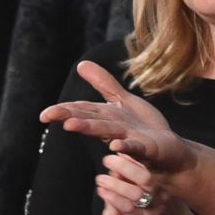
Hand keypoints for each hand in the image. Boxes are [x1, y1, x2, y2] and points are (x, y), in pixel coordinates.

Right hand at [41, 61, 194, 174]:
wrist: (170, 150)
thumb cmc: (144, 127)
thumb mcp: (123, 100)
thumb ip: (103, 84)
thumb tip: (81, 64)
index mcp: (107, 116)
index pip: (82, 110)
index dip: (63, 111)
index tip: (44, 114)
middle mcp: (114, 128)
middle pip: (90, 120)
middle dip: (70, 117)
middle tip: (49, 116)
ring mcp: (129, 139)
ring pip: (107, 131)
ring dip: (90, 128)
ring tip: (72, 125)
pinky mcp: (146, 149)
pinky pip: (135, 147)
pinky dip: (126, 146)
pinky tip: (116, 145)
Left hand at [96, 153, 210, 214]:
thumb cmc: (166, 207)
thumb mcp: (160, 188)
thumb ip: (145, 174)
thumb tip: (126, 155)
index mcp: (163, 183)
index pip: (148, 165)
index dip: (133, 157)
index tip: (117, 149)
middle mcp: (160, 194)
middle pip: (144, 177)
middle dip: (125, 166)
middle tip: (107, 159)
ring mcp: (153, 209)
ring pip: (135, 193)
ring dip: (115, 184)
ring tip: (100, 178)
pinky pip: (128, 209)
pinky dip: (114, 199)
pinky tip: (103, 192)